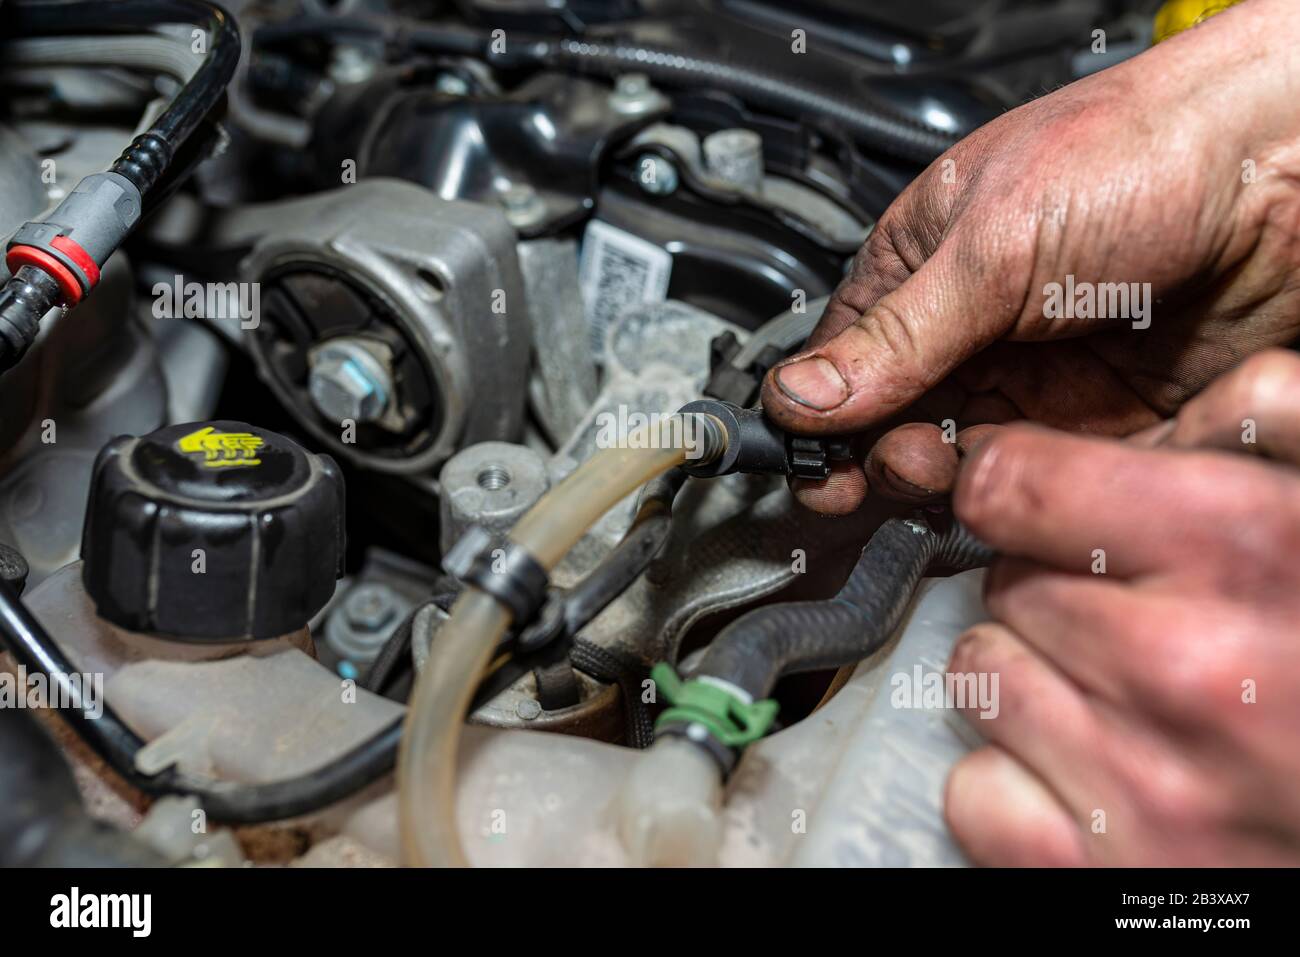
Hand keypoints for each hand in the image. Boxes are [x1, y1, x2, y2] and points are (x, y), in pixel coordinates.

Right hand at [760, 0, 1299, 514]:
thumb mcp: (991, 246)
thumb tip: (799, 396)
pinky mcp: (1094, 420)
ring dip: (949, 477)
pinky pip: (1038, 476)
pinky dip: (1022, 490)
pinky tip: (1019, 479)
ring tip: (956, 462)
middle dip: (885, 455)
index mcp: (920, 269)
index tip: (815, 470)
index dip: (822, 423)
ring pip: (960, 461)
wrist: (1280, 168)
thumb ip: (896, 336)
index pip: (842, 365)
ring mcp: (1030, 377)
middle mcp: (968, 329)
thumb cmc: (1134, 156)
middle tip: (905, 461)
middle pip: (893, 425)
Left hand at [943, 350, 1299, 865]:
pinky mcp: (1094, 876)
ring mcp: (1137, 783)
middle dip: (1054, 588)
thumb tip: (1158, 415)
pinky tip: (1096, 778)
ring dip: (1033, 678)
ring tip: (1129, 701)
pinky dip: (1016, 781)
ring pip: (979, 674)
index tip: (1034, 501)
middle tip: (1140, 621)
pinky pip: (973, 787)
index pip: (1016, 482)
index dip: (1020, 485)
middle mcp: (1181, 668)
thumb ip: (1271, 423)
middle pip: (1004, 582)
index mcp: (1247, 551)